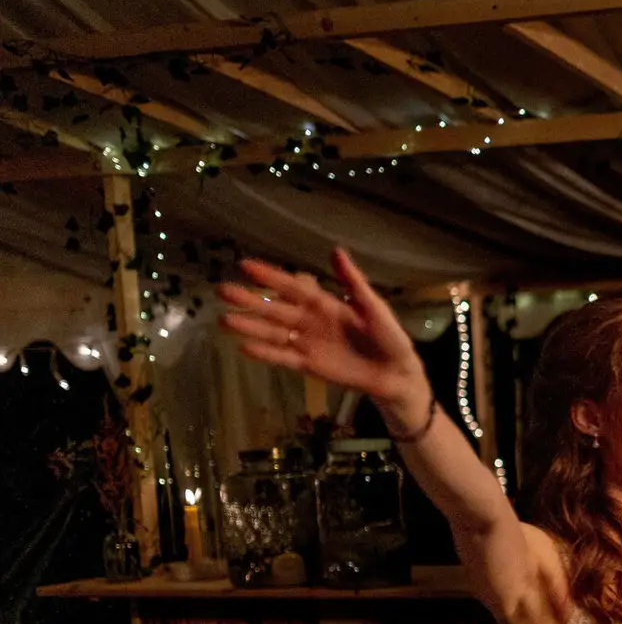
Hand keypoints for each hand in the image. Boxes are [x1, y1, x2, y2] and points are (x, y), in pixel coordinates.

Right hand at [218, 247, 430, 420]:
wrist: (396, 373)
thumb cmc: (389, 337)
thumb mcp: (374, 307)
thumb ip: (353, 282)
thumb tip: (336, 250)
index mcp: (325, 304)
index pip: (291, 287)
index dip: (269, 276)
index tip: (244, 265)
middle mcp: (310, 321)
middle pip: (274, 308)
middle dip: (249, 299)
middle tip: (222, 289)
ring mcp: (307, 343)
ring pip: (273, 333)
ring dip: (249, 326)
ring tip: (223, 320)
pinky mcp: (309, 365)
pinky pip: (283, 358)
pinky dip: (265, 353)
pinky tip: (243, 347)